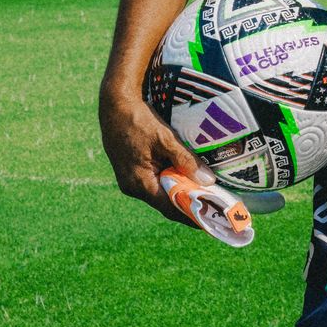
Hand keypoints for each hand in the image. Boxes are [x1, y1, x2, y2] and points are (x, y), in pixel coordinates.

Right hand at [100, 93, 284, 243]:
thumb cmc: (138, 120)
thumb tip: (208, 181)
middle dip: (189, 206)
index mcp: (139, 183)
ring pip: (160, 192)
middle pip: (166, 203)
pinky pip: (154, 182)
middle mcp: (133, 186)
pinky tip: (185, 179)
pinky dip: (170, 182)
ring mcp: (130, 179)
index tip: (210, 222)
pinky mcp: (132, 170)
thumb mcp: (165, 138)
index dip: (191, 216)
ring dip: (180, 193)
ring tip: (204, 196)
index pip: (170, 207)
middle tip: (213, 210)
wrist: (114, 104)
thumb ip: (185, 160)